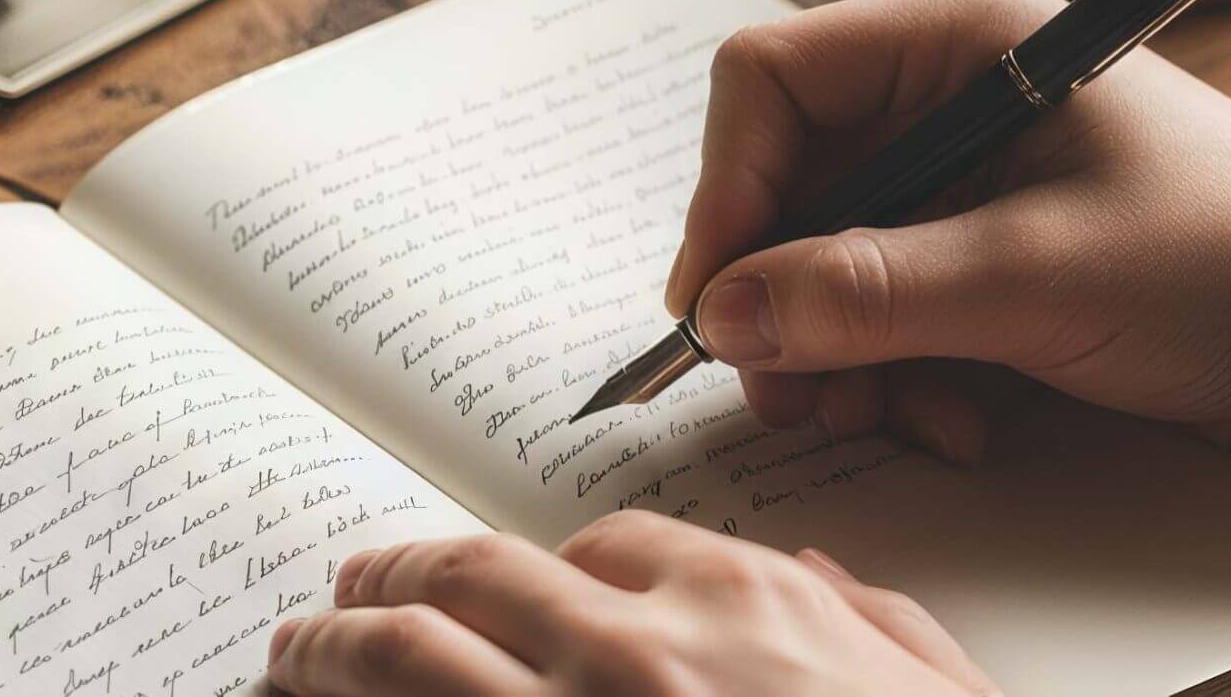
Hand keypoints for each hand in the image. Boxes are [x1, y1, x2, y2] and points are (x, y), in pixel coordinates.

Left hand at [266, 511, 994, 695]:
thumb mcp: (937, 693)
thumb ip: (877, 625)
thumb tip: (825, 580)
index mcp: (744, 609)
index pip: (600, 549)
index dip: (531, 570)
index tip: (495, 587)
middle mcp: (640, 656)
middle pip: (475, 577)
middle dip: (396, 576)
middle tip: (347, 593)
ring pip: (407, 655)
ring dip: (333, 649)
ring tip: (294, 659)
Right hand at [664, 0, 1230, 495]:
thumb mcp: (1038, 276)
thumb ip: (873, 291)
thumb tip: (728, 312)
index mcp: (960, 39)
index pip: (771, 81)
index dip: (728, 189)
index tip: (719, 300)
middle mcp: (952, 98)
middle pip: (787, 185)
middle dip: (785, 298)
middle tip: (796, 392)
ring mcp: (970, 184)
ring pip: (826, 265)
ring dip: (843, 355)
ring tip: (898, 417)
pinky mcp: (991, 261)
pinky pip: (886, 316)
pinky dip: (899, 377)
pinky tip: (961, 420)